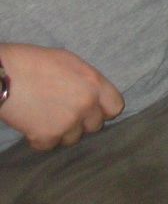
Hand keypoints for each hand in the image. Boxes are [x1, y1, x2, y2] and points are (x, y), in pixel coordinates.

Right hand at [0, 44, 123, 150]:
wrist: (4, 76)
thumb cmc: (34, 63)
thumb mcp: (71, 63)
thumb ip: (88, 82)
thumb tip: (94, 96)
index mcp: (94, 83)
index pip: (115, 107)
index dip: (103, 110)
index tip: (93, 110)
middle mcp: (86, 105)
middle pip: (95, 126)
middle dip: (82, 122)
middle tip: (64, 112)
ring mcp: (68, 123)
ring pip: (73, 138)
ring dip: (62, 131)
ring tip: (46, 116)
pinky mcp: (47, 137)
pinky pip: (50, 145)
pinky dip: (41, 139)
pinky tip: (33, 123)